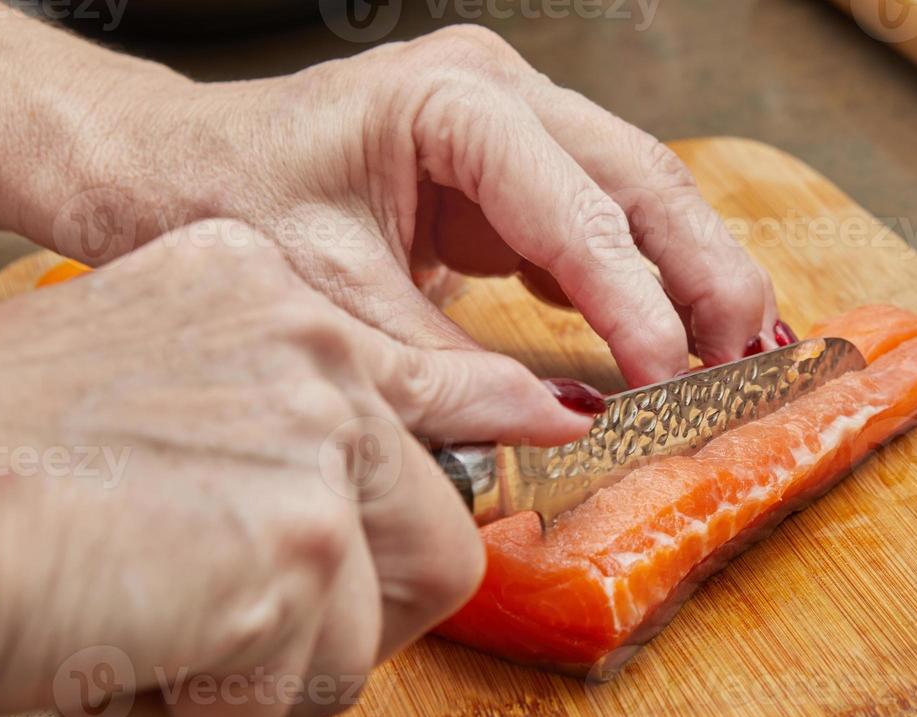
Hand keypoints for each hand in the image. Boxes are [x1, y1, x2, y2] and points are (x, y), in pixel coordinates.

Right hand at [0, 224, 591, 716]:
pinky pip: (299, 694)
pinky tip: (121, 655)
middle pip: (434, 540)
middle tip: (241, 626)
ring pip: (369, 635)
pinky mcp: (296, 550)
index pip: (436, 377)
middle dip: (349, 621)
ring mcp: (312, 446)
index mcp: (268, 299)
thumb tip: (447, 429)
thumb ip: (284, 404)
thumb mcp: (146, 378)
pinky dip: (203, 714)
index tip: (540, 431)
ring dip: (257, 673)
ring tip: (144, 629)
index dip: (492, 425)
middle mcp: (310, 353)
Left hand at [26, 25, 780, 386]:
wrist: (168, 168)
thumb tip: (563, 421)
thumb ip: (450, 364)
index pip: (579, 208)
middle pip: (643, 181)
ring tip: (742, 354)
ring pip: (642, 194)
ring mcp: (513, 124)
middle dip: (705, 278)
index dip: (637, 301)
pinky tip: (680, 335)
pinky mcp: (513, 170)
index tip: (671, 383)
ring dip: (696, 275)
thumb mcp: (335, 298)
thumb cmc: (225, 203)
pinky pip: (605, 219)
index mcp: (452, 102)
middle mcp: (500, 94)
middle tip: (748, 366)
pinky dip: (647, 279)